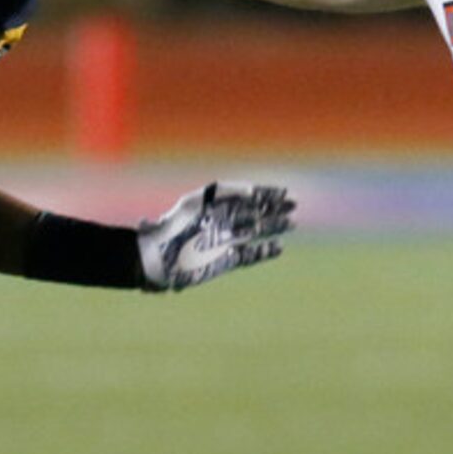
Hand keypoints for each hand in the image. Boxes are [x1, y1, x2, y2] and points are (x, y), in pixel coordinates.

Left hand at [137, 182, 295, 290]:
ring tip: (291, 223)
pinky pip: (249, 256)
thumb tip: (251, 191)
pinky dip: (264, 252)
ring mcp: (225, 242)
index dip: (265, 194)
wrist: (158, 259)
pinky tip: (279, 248)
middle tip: (293, 206)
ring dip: (273, 227)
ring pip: (255, 232)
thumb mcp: (196, 203)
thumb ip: (224, 194)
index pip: (246, 197)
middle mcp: (222, 223)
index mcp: (216, 206)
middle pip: (254, 213)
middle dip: (274, 209)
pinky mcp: (225, 262)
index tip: (283, 193)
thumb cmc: (173, 227)